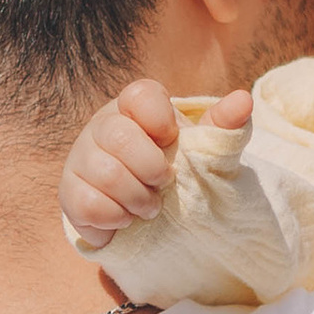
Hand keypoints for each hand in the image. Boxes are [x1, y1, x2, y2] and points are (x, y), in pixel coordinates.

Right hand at [59, 79, 253, 249]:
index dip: (160, 121)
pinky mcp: (70, 194)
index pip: (140, 95)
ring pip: (103, 173)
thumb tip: (243, 100)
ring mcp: (81, 159)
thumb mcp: (206, 152)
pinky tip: (126, 218)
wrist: (153, 216)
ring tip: (149, 206)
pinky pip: (88, 204)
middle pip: (118, 136)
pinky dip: (116, 218)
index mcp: (134, 108)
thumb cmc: (179, 173)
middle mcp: (102, 127)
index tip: (172, 140)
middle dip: (151, 168)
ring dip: (137, 198)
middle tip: (164, 183)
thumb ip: (223, 127)